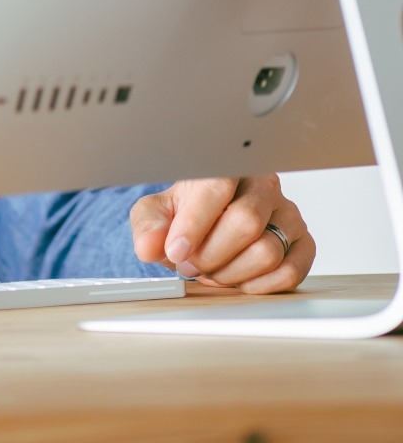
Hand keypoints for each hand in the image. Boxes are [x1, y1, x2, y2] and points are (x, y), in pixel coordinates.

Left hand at [130, 175, 311, 292]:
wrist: (208, 224)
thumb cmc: (185, 213)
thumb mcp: (155, 213)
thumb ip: (149, 227)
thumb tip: (150, 247)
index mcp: (226, 168)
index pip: (217, 188)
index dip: (195, 224)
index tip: (177, 251)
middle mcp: (263, 187)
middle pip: (245, 223)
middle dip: (210, 254)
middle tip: (189, 264)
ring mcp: (288, 215)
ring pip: (267, 251)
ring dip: (231, 272)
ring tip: (212, 270)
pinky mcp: (303, 244)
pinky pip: (290, 272)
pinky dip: (258, 285)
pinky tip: (238, 280)